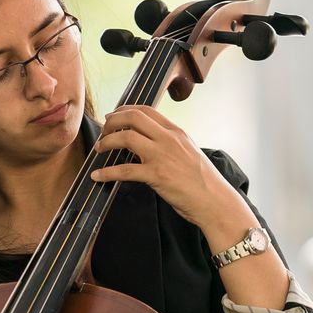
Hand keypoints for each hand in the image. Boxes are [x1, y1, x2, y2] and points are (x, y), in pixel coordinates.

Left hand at [90, 106, 248, 227]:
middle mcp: (168, 139)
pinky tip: (97, 176)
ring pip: (126, 137)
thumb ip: (170, 144)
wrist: (215, 201)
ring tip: (99, 150)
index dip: (124, 111)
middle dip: (112, 122)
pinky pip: (124, 170)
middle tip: (103, 132)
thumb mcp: (189, 152)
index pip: (146, 111)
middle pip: (133, 118)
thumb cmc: (204, 181)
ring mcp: (162, 156)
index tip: (113, 117)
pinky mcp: (157, 176)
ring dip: (107, 142)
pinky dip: (107, 172)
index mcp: (176, 132)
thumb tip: (148, 142)